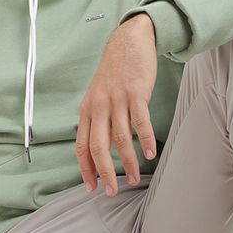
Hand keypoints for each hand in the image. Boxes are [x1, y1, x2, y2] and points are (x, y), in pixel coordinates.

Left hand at [76, 13, 157, 195]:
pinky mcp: (136, 92)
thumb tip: (97, 149)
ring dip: (128, 162)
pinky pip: (140, 121)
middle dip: (104, 173)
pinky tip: (150, 154)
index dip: (85, 169)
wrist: (128, 42)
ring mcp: (117, 99)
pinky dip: (145, 140)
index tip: (92, 188)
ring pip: (120, 138)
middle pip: (98, 147)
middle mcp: (99, 106)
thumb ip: (97, 121)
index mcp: (87, 110)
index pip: (81, 146)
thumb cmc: (114, 72)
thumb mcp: (97, 96)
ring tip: (135, 178)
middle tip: (111, 191)